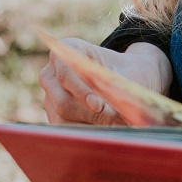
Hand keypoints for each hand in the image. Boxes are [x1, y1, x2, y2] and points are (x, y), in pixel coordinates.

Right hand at [39, 39, 171, 125]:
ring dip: (91, 125)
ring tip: (118, 126)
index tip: (98, 106)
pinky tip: (109, 131)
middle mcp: (52, 72)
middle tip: (116, 121)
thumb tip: (118, 109)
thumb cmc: (129, 72)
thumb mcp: (131, 74)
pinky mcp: (54, 115)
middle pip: (62, 100)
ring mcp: (50, 95)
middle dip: (89, 114)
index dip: (80, 91)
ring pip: (62, 118)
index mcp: (69, 49)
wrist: (127, 78)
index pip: (66, 72)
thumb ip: (122, 89)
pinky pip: (66, 129)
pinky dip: (88, 133)